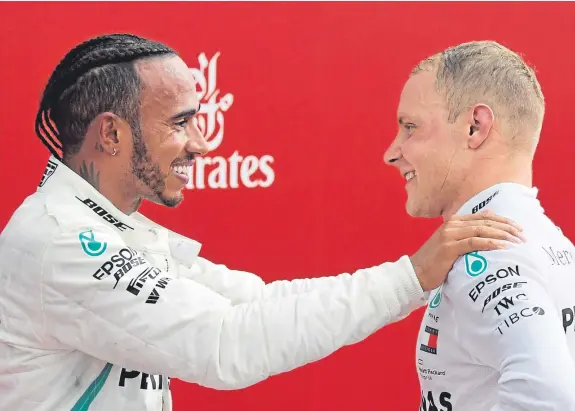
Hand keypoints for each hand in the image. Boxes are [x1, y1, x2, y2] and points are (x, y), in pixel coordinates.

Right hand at [410, 210, 524, 290]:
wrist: (415, 272)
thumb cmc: (434, 262)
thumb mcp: (450, 244)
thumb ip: (466, 236)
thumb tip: (487, 230)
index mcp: (453, 221)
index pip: (483, 216)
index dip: (503, 220)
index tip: (518, 227)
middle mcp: (451, 224)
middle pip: (485, 221)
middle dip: (507, 227)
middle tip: (523, 235)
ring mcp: (449, 235)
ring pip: (481, 230)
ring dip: (502, 235)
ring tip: (517, 241)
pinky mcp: (449, 247)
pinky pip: (474, 243)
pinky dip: (490, 243)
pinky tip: (503, 247)